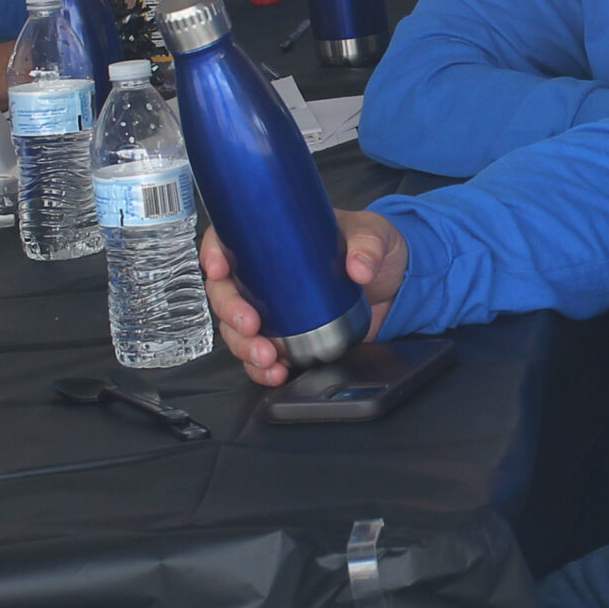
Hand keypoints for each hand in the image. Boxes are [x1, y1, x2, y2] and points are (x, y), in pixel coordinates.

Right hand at [202, 210, 407, 386]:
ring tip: (267, 358)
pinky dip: (262, 368)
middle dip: (230, 312)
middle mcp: (263, 275)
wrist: (394, 284)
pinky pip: (261, 354)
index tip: (219, 269)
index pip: (227, 240)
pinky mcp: (287, 336)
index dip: (214, 253)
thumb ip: (368, 247)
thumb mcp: (373, 234)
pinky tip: (275, 372)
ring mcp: (272, 309)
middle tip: (250, 326)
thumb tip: (359, 267)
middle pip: (225, 291)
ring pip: (236, 328)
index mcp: (272, 239)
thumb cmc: (371, 246)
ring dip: (244, 347)